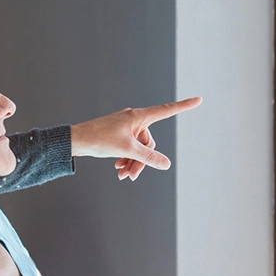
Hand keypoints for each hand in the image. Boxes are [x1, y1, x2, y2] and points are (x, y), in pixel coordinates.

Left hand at [70, 97, 201, 179]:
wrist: (75, 140)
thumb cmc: (99, 139)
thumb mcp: (127, 150)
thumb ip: (148, 157)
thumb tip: (166, 164)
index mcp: (139, 116)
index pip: (167, 110)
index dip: (184, 106)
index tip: (199, 99)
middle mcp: (134, 118)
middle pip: (148, 142)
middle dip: (142, 160)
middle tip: (131, 176)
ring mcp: (125, 126)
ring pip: (138, 148)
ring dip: (132, 162)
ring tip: (122, 175)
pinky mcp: (118, 134)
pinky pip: (129, 147)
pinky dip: (126, 158)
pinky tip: (118, 169)